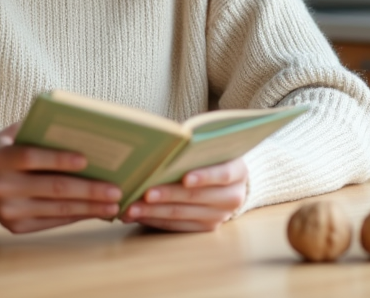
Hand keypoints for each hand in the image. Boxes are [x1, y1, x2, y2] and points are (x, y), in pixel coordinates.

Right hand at [0, 123, 122, 232]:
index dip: (58, 158)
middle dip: (88, 190)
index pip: (31, 157)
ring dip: (89, 207)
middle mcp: (1, 186)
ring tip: (114, 203)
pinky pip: (52, 222)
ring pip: (57, 209)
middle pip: (52, 188)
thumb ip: (39, 129)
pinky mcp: (15, 227)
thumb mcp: (13, 133)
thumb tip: (83, 130)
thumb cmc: (4, 149)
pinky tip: (96, 211)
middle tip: (116, 189)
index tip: (86, 159)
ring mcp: (7, 211)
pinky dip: (77, 216)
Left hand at [122, 158, 247, 232]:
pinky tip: (138, 215)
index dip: (204, 176)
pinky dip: (155, 220)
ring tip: (131, 208)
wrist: (227, 180)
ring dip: (154, 211)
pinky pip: (177, 226)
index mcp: (238, 171)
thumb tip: (163, 142)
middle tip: (143, 193)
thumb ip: (194, 147)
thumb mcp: (210, 148)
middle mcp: (232, 197)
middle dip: (167, 195)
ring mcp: (219, 216)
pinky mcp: (206, 228)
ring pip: (182, 214)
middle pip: (196, 197)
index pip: (223, 174)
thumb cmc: (210, 156)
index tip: (184, 178)